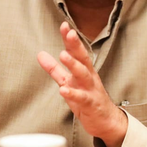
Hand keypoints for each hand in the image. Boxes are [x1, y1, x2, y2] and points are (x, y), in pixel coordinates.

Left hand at [37, 22, 126, 146]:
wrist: (106, 120)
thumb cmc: (88, 98)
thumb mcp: (68, 81)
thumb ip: (54, 69)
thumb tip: (40, 54)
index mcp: (84, 70)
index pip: (76, 51)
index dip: (70, 39)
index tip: (64, 26)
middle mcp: (89, 77)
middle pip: (83, 58)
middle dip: (75, 45)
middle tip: (69, 33)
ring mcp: (90, 89)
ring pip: (83, 75)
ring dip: (73, 64)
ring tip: (63, 55)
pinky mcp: (90, 104)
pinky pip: (81, 98)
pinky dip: (72, 93)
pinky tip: (63, 90)